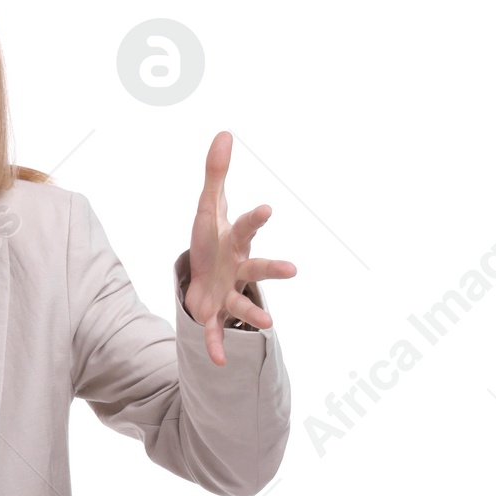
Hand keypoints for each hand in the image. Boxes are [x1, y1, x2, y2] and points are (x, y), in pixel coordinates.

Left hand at [183, 130, 296, 365]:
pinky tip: (219, 363)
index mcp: (235, 241)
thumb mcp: (208, 207)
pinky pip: (215, 331)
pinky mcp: (213, 313)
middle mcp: (237, 268)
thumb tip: (224, 132)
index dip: (254, 219)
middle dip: (272, 268)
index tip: (266, 208)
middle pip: (256, 268)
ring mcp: (228, 293)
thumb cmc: (210, 241)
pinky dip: (216, 346)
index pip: (245, 227)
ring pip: (243, 303)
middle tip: (292, 270)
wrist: (203, 277)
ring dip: (253, 314)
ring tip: (269, 326)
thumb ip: (216, 174)